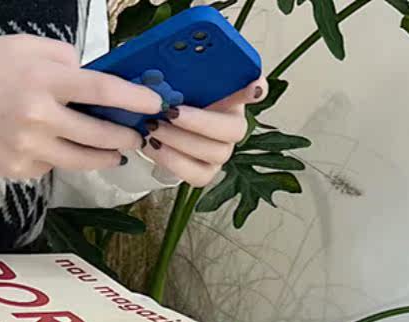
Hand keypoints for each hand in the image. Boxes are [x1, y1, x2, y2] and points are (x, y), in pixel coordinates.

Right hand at [0, 36, 165, 180]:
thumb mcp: (24, 46)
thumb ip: (64, 59)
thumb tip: (92, 79)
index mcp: (44, 80)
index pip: (102, 90)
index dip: (134, 99)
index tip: (156, 105)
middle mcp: (39, 118)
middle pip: (100, 134)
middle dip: (125, 137)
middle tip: (137, 136)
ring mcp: (29, 148)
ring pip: (82, 160)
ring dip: (105, 157)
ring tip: (114, 152)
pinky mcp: (18, 170)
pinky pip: (52, 166)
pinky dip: (60, 158)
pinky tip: (55, 147)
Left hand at [139, 80, 264, 186]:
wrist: (155, 128)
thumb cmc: (169, 101)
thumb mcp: (174, 81)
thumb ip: (184, 73)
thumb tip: (177, 60)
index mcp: (232, 97)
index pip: (255, 91)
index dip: (257, 90)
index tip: (254, 86)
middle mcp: (232, 126)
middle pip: (234, 130)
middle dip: (200, 122)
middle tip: (171, 112)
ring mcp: (221, 153)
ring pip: (215, 153)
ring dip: (181, 141)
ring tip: (154, 128)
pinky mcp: (205, 174)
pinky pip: (196, 175)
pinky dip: (171, 161)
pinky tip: (152, 146)